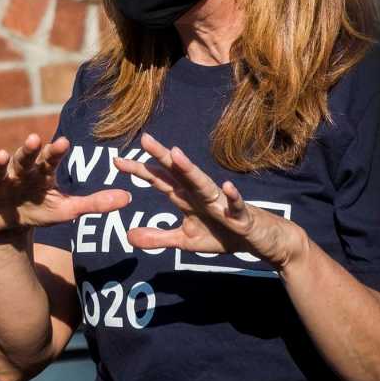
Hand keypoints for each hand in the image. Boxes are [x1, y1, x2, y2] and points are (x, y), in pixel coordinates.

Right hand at [0, 133, 130, 233]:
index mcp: (40, 173)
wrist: (11, 227)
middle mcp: (18, 172)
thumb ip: (95, 204)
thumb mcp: (66, 210)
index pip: (49, 160)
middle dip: (28, 150)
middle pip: (24, 159)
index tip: (65, 143)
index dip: (55, 152)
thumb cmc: (39, 211)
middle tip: (34, 139)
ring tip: (0, 155)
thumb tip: (129, 199)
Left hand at [113, 134, 306, 268]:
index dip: (140, 170)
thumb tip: (128, 237)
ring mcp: (222, 204)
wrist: (263, 241)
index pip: (161, 180)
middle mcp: (202, 195)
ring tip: (176, 154)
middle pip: (178, 174)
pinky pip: (236, 206)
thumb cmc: (224, 233)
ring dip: (190, 170)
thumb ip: (159, 237)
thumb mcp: (186, 240)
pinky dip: (232, 197)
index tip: (117, 161)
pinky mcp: (242, 216)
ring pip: (204, 184)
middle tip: (144, 139)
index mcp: (187, 198)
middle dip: (161, 157)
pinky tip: (227, 187)